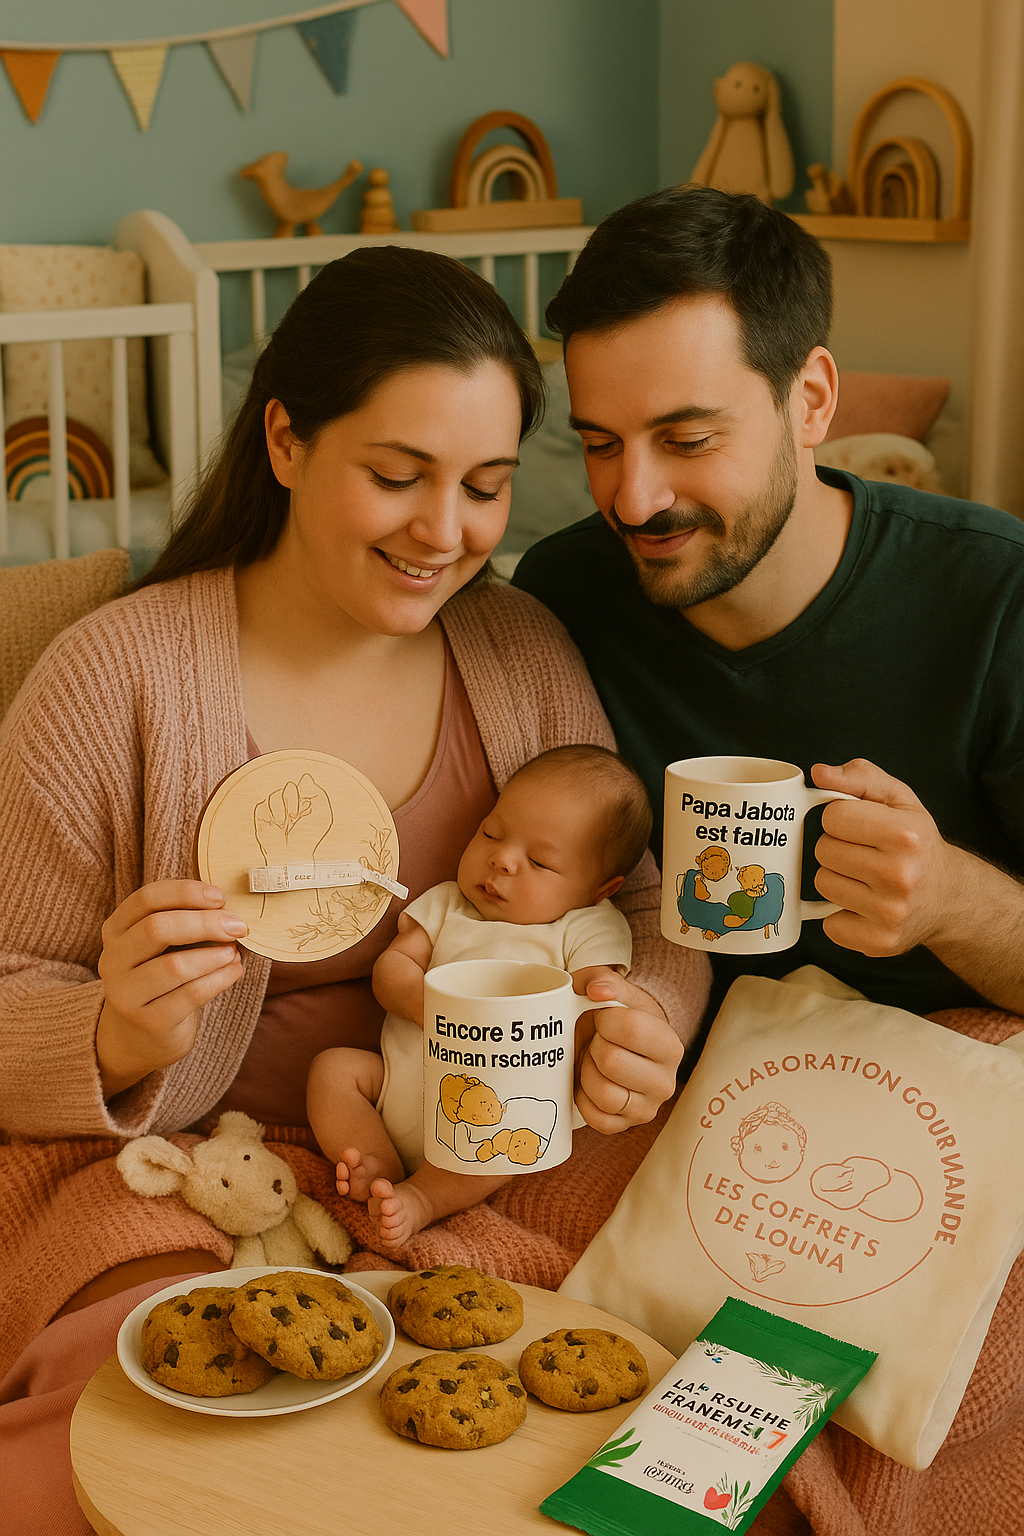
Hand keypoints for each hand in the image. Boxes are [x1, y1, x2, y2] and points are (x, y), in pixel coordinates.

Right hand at [96, 880, 246, 1097]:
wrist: (143, 1034)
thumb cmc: (163, 977)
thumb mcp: (167, 944)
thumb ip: (188, 921)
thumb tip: (231, 908)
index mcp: (116, 930)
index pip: (147, 898)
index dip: (186, 892)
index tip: (221, 896)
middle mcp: (113, 960)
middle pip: (156, 928)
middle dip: (205, 923)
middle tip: (238, 926)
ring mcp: (126, 994)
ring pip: (174, 966)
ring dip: (214, 955)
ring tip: (235, 952)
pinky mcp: (149, 1022)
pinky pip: (191, 995)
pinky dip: (220, 979)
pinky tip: (234, 971)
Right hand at [253, 774, 333, 865]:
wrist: (291, 854)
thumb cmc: (308, 837)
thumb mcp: (322, 814)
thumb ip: (317, 792)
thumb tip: (306, 777)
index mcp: (304, 799)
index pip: (303, 782)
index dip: (305, 792)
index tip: (308, 806)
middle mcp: (289, 800)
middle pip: (289, 786)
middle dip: (294, 801)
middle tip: (296, 816)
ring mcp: (275, 806)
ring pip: (276, 795)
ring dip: (282, 811)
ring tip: (286, 824)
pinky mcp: (262, 812)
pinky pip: (265, 804)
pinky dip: (272, 816)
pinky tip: (276, 825)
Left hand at [570, 965, 682, 1132]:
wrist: (623, 1048)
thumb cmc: (618, 1019)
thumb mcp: (616, 993)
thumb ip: (604, 980)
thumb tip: (595, 990)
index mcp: (670, 1046)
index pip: (631, 1028)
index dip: (605, 1018)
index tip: (603, 1016)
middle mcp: (665, 1082)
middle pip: (611, 1061)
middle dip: (595, 1046)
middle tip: (598, 1041)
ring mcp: (647, 1109)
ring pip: (602, 1092)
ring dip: (587, 1072)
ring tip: (593, 1060)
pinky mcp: (624, 1127)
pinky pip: (594, 1118)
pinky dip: (583, 1098)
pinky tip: (589, 1083)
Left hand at [812, 759, 961, 956]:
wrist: (950, 897)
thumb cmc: (917, 843)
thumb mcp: (898, 799)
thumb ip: (859, 777)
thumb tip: (819, 773)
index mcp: (905, 835)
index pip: (833, 817)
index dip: (840, 818)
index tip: (858, 826)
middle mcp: (901, 875)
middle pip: (823, 850)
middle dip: (837, 847)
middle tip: (864, 853)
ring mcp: (890, 913)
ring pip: (822, 884)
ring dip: (837, 878)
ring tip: (865, 878)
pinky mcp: (878, 942)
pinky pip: (829, 923)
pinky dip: (840, 915)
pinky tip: (865, 905)